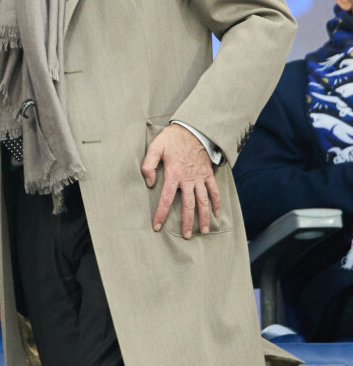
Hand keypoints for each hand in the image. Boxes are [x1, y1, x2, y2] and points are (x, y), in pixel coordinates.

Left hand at [141, 123, 219, 238]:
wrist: (192, 128)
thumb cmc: (172, 138)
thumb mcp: (155, 147)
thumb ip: (148, 165)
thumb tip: (149, 182)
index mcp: (174, 174)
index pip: (167, 199)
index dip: (161, 214)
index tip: (157, 226)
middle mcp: (188, 179)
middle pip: (189, 205)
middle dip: (187, 222)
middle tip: (186, 236)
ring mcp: (199, 177)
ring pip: (203, 201)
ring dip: (204, 217)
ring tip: (204, 231)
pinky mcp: (207, 174)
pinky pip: (214, 190)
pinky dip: (216, 202)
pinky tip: (216, 213)